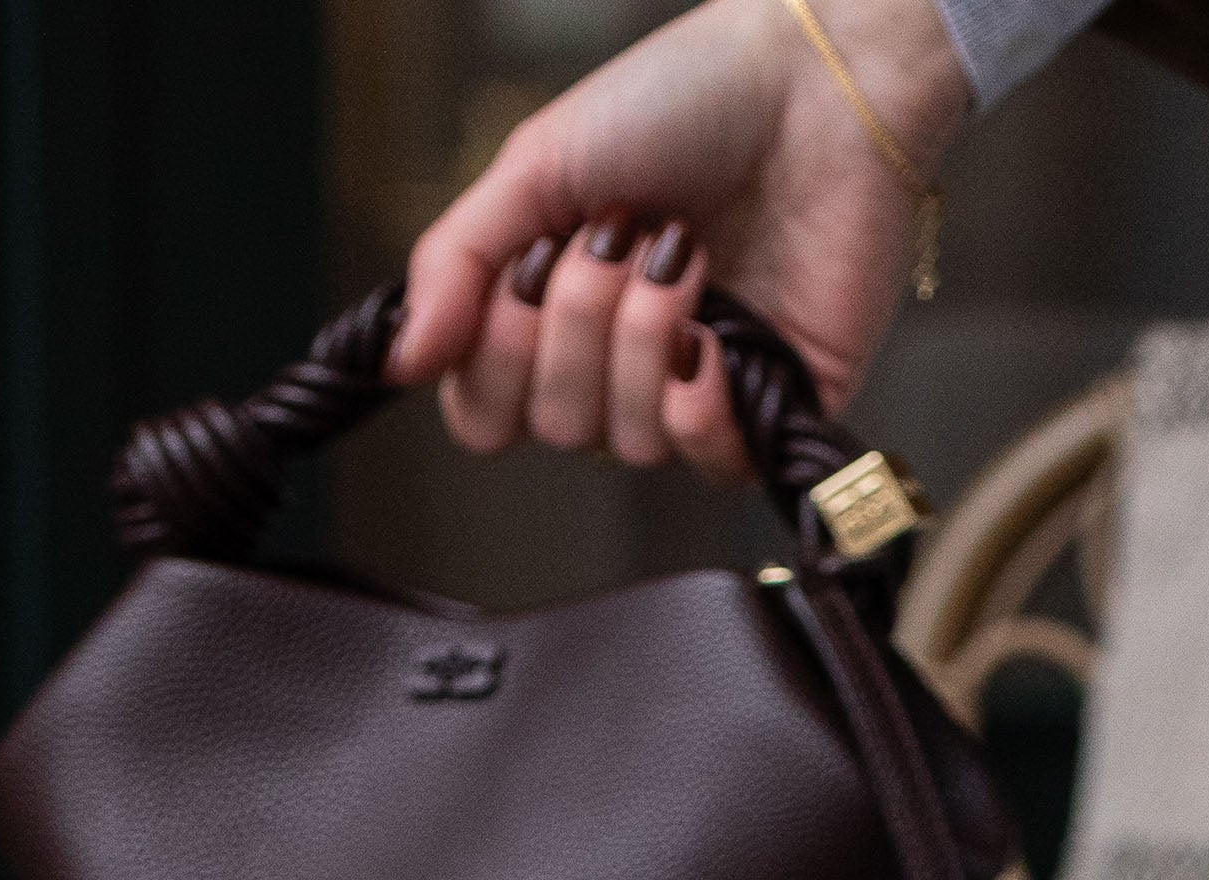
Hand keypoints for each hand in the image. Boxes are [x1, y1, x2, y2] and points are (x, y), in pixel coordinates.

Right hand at [390, 0, 966, 485]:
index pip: (486, 412)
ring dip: (638, 340)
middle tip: (616, 238)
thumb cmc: (677, 103)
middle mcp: (622, 362)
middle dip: (573, 326)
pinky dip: (696, 404)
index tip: (519, 276)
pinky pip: (706, 466)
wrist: (809, 84)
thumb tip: (399, 360)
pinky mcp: (775, 408)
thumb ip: (457, 262)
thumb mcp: (536, 166)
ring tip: (679, 254)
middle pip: (552, 427)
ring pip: (624, 445)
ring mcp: (699, 391)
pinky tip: (713, 335)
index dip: (491, 366)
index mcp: (556, 309)